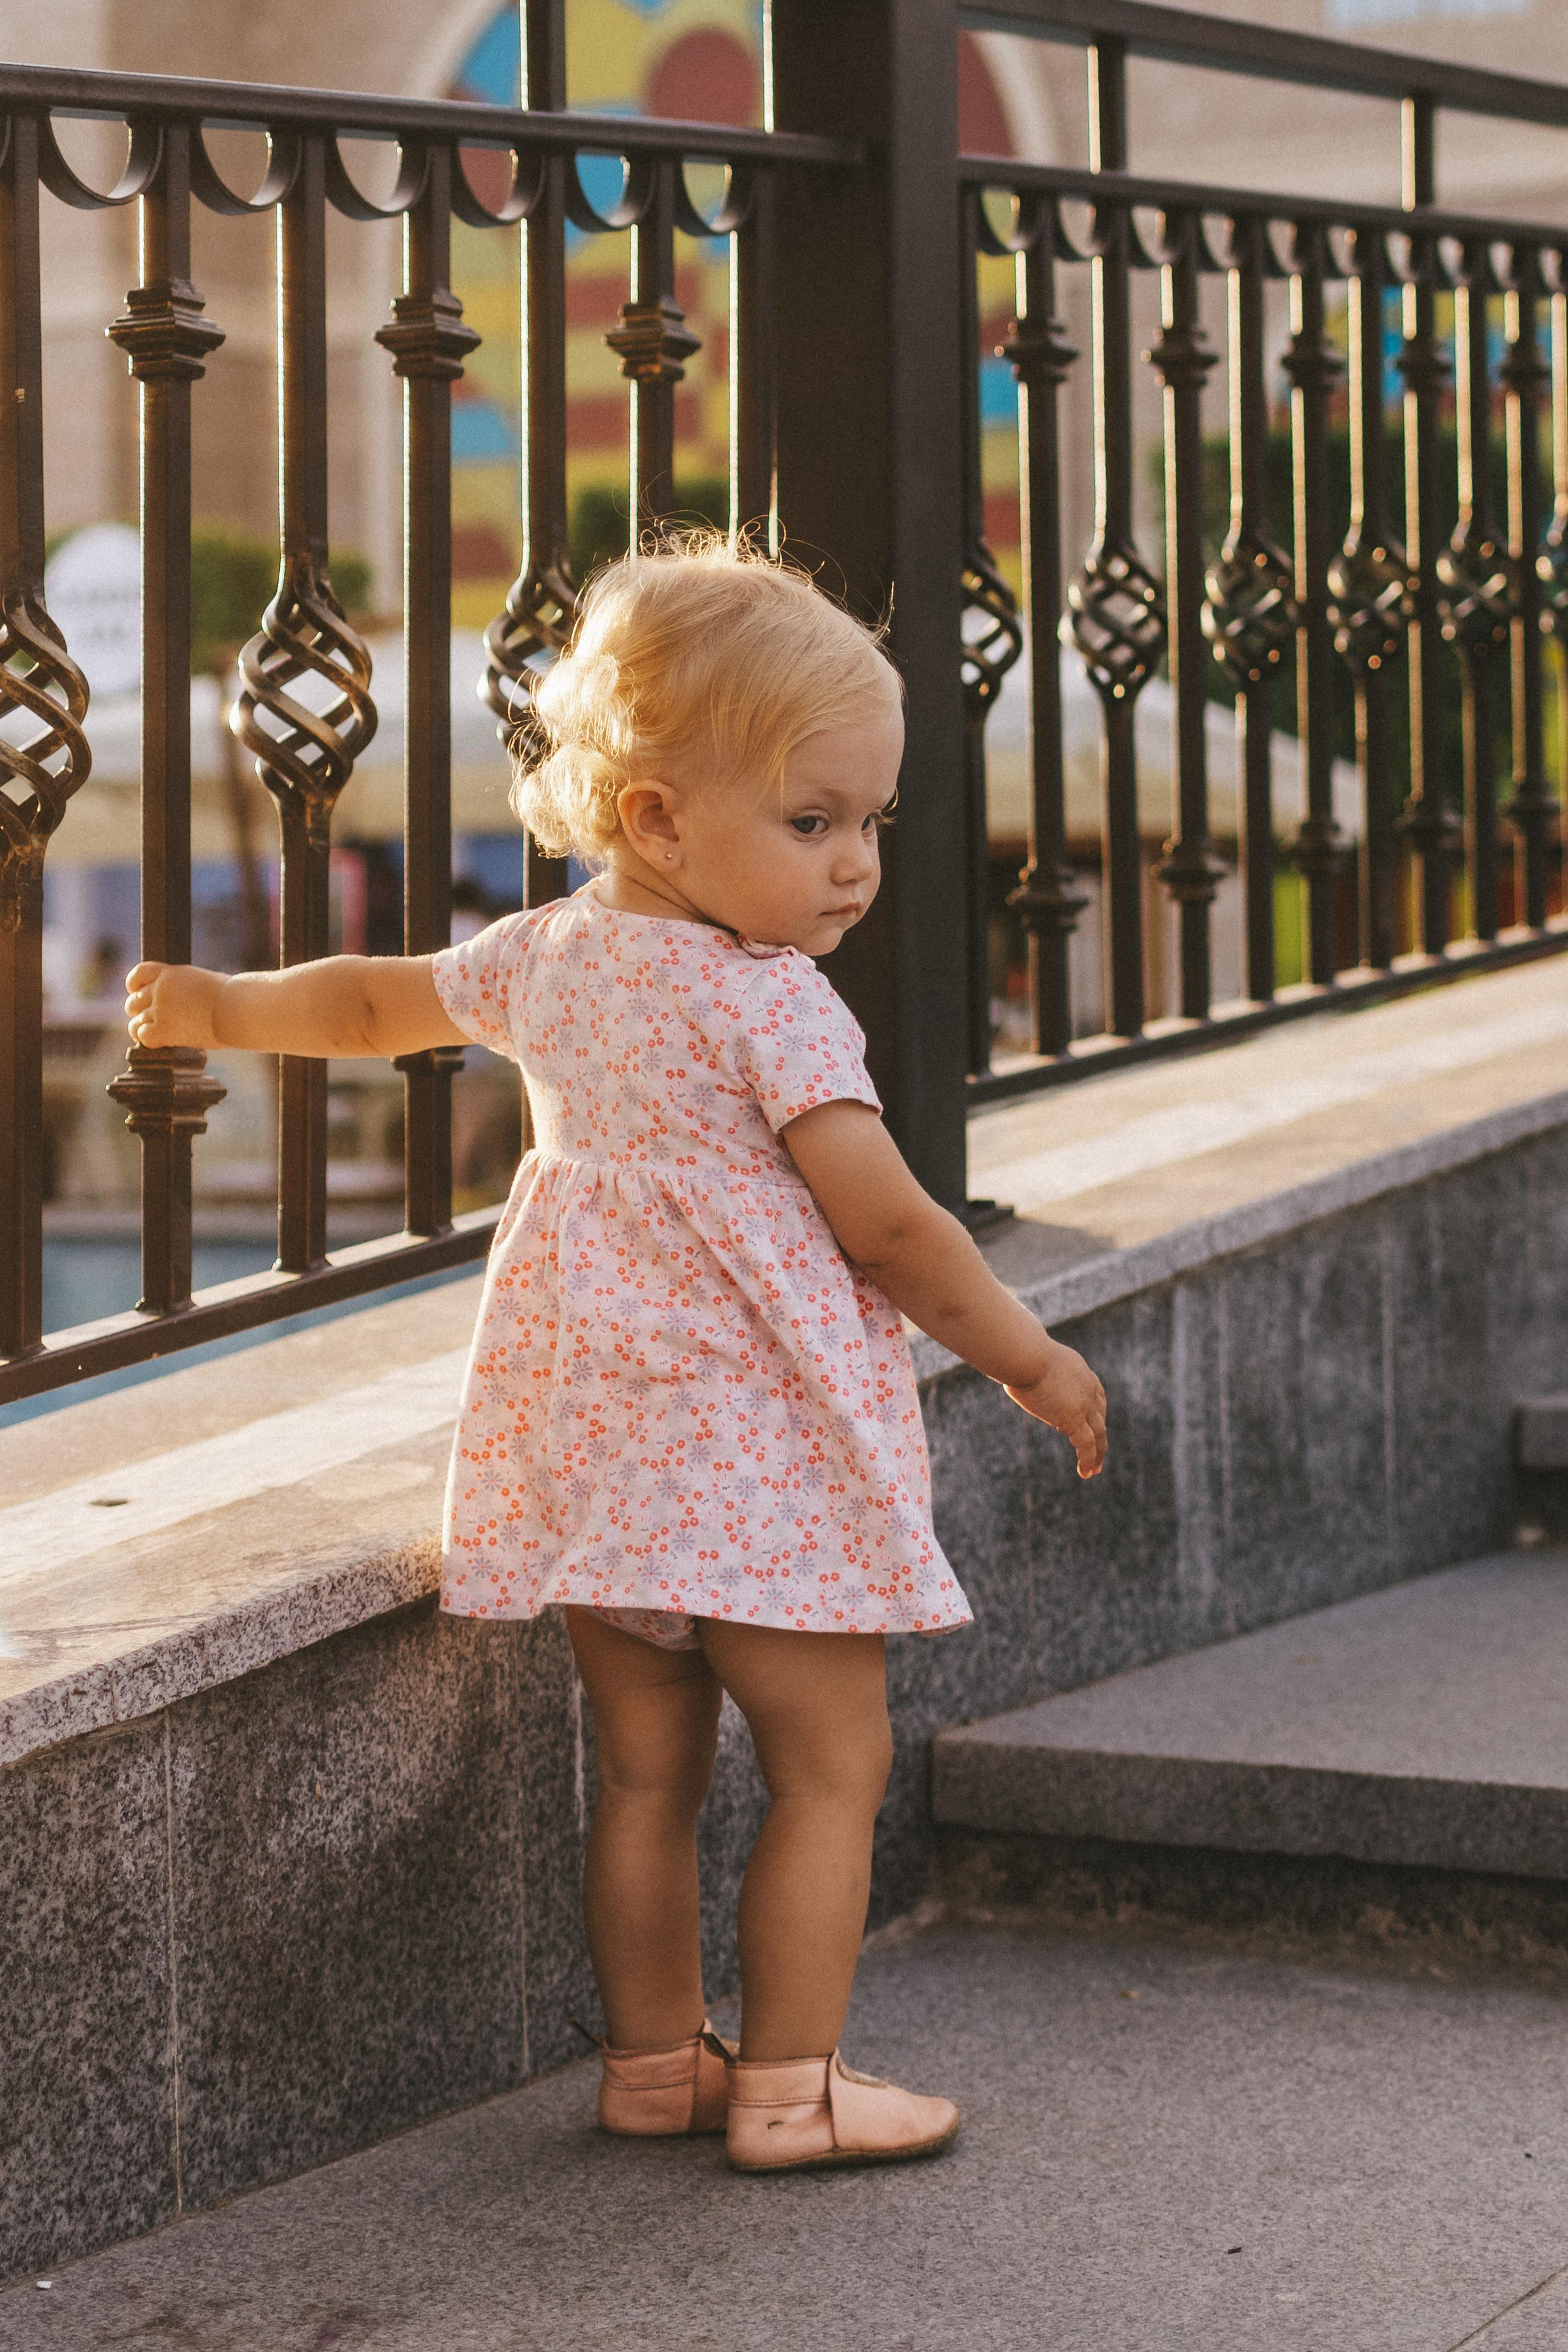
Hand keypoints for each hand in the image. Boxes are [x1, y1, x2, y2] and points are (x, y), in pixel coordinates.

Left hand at [125, 962, 224, 1050]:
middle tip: (152, 1020)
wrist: (240, 1009)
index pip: (139, 974)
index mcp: (171, 973)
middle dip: (139, 1012)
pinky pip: (143, 1036)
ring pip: (136, 1022)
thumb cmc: (233, 998)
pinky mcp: (164, 1029)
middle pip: (133, 1002)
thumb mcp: (204, 982)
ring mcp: (161, 1009)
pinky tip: (162, 1041)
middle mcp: (161, 989)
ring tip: (157, 1034)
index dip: (135, 986)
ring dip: (145, 1029)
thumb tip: (183, 1003)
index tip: (137, 992)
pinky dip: (149, 1040)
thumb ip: (185, 989)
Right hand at [1005, 1337, 1107, 1479]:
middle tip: (1099, 1451)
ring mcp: (1083, 1404)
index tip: (1091, 1422)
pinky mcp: (1074, 1419)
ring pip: (1098, 1434)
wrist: (1026, 1355)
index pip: (1096, 1394)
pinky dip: (1087, 1459)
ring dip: (1097, 1452)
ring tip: (1094, 1469)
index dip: (1095, 1410)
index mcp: (1080, 1372)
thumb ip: (1029, 1369)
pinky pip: (1086, 1444)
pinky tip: (1085, 1472)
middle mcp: (1087, 1388)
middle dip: (1100, 1434)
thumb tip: (1009, 1368)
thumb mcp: (1031, 1359)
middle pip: (1100, 1415)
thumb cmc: (1019, 1353)